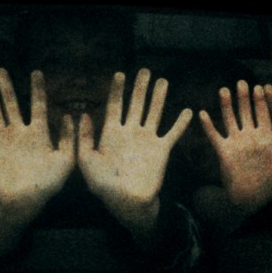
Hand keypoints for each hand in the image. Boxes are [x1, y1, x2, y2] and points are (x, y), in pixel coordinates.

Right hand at [0, 69, 74, 252]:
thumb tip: (71, 116)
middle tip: (1, 70)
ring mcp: (2, 141)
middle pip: (12, 104)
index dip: (37, 89)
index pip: (38, 105)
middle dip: (7, 87)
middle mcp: (19, 133)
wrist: (24, 202)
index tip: (36, 72)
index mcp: (38, 133)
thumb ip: (70, 139)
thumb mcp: (65, 161)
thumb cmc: (48, 184)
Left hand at [78, 69, 192, 240]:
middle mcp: (130, 132)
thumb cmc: (103, 186)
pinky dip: (181, 123)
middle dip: (140, 87)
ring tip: (163, 81)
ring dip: (159, 97)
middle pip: (136, 104)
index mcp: (111, 133)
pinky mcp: (161, 150)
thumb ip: (85, 139)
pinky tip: (188, 111)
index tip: (119, 74)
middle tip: (145, 70)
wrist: (127, 202)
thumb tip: (83, 114)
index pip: (115, 106)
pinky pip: (173, 133)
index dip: (117, 90)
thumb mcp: (86, 162)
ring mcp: (146, 140)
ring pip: (154, 112)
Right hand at [200, 79, 271, 216]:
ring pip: (230, 119)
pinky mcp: (224, 152)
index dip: (262, 101)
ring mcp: (236, 143)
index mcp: (267, 138)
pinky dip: (208, 125)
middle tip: (242, 82)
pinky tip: (202, 113)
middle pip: (246, 112)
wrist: (251, 200)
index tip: (261, 86)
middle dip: (244, 97)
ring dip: (227, 105)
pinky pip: (214, 136)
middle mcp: (251, 137)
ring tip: (224, 90)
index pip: (264, 115)